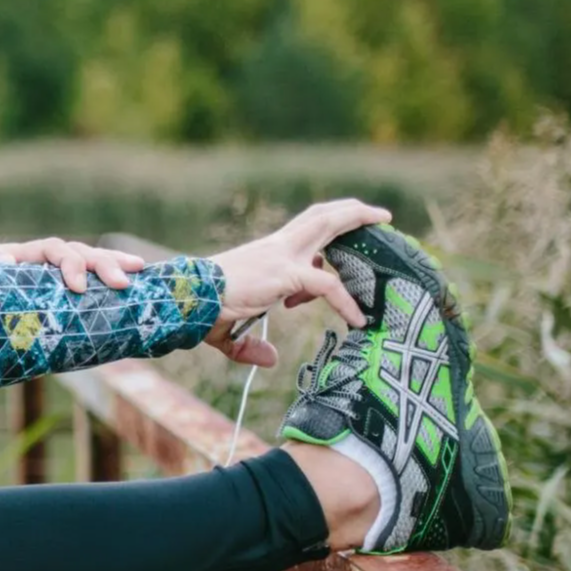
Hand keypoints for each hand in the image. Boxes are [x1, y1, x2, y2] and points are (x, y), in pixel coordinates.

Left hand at [0, 238, 146, 291]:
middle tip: (122, 283)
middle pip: (80, 252)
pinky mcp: (62, 285)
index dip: (69, 265)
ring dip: (113, 265)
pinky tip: (136, 281)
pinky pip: (89, 278)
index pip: (54, 250)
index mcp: (26, 254)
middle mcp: (46, 257)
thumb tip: (4, 262)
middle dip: (102, 265)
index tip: (77, 287)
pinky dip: (109, 276)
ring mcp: (57, 269)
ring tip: (138, 273)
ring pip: (90, 260)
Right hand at [203, 199, 392, 366]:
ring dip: (357, 219)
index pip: (301, 235)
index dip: (322, 246)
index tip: (330, 266)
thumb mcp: (229, 331)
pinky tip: (358, 319)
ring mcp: (282, 257)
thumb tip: (271, 360)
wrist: (187, 301)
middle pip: (318, 217)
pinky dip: (346, 301)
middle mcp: (276, 248)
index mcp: (265, 254)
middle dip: (349, 211)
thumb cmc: (201, 312)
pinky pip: (327, 285)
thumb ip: (250, 346)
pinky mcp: (286, 274)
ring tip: (383, 219)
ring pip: (327, 226)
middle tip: (377, 213)